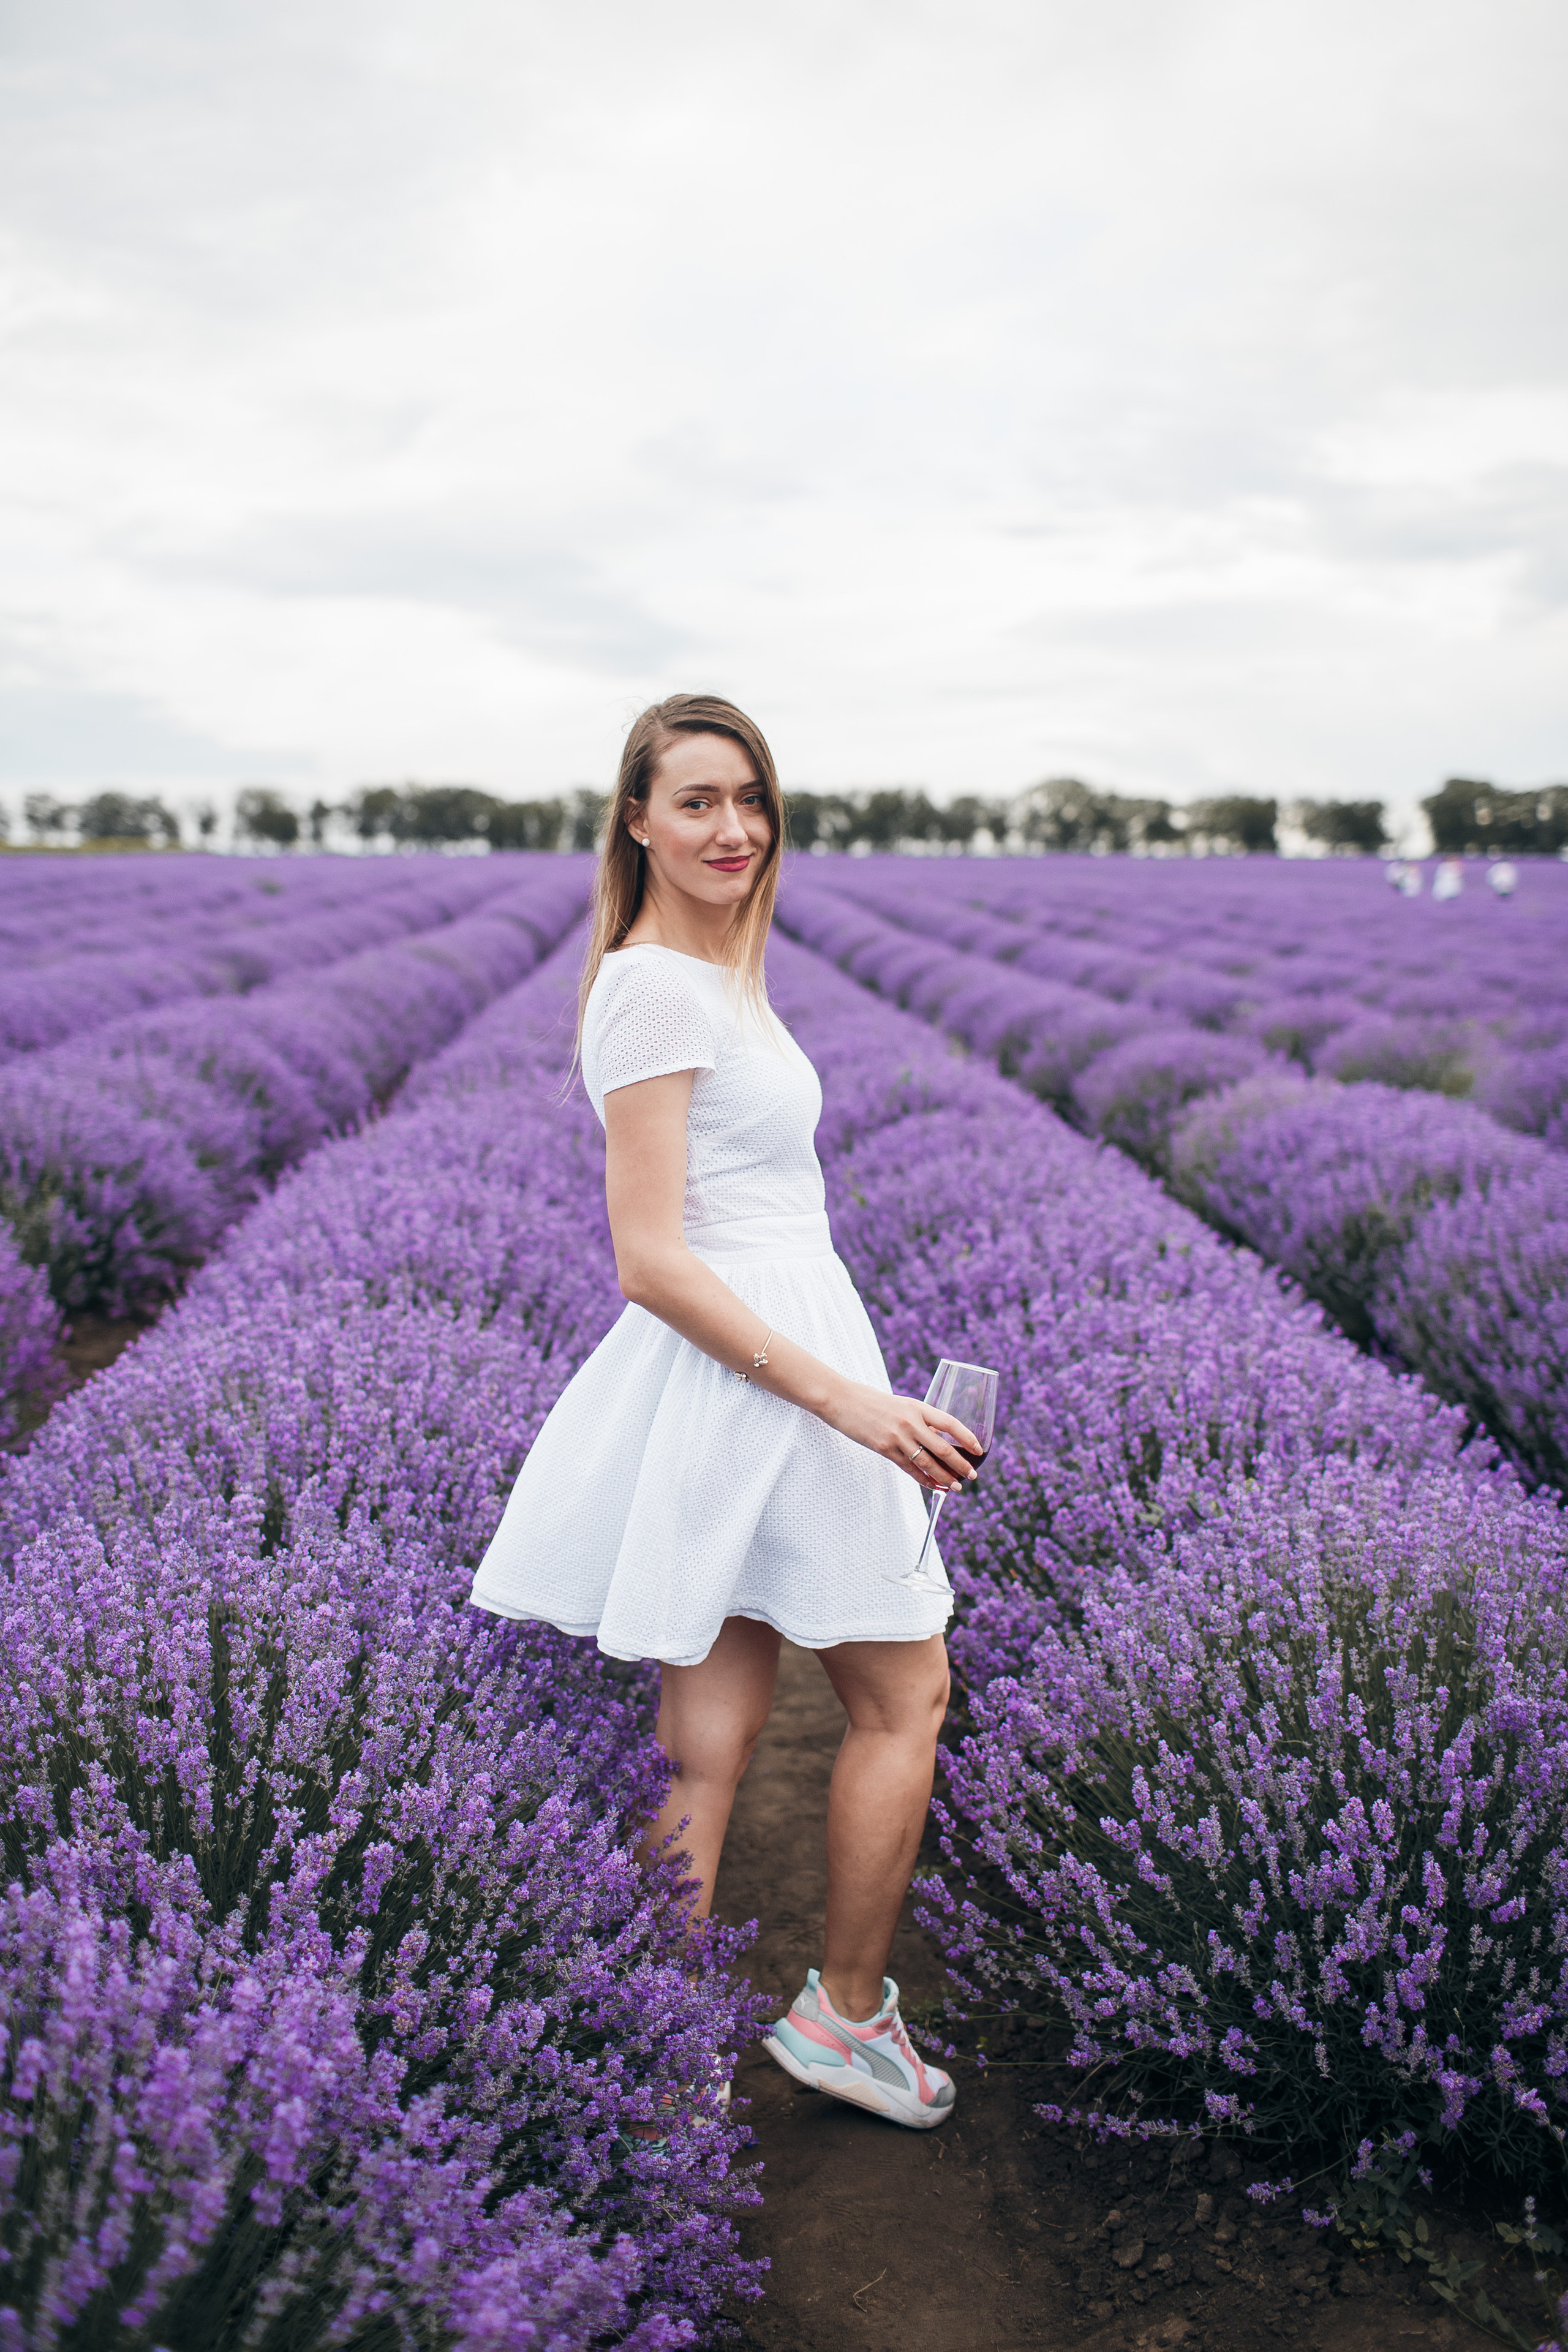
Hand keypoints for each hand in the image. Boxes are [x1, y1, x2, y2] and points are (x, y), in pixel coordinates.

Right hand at [827, 1383, 980, 1490]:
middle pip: (942, 1447)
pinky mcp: (884, 1449)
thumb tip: (938, 1439)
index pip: (949, 1423)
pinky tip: (934, 1486)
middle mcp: (910, 1421)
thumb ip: (919, 1420)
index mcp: (917, 1406)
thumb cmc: (872, 1402)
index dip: (966, 1437)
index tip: (979, 1449)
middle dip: (960, 1464)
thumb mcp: (901, 1405)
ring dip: (945, 1476)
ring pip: (927, 1462)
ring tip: (957, 1486)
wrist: (842, 1400)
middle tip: (973, 1475)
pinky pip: (909, 1468)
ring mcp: (897, 1437)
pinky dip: (924, 1479)